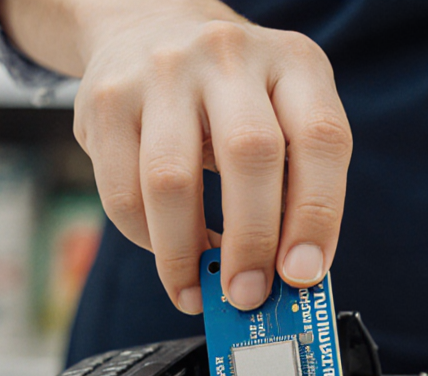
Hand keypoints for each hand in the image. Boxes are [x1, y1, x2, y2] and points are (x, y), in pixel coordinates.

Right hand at [38, 0, 350, 312]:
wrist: (151, 27)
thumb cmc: (233, 96)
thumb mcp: (282, 115)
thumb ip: (295, 186)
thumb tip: (289, 277)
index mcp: (294, 62)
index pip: (320, 139)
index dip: (317, 214)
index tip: (303, 273)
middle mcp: (229, 56)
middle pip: (249, 156)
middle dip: (251, 242)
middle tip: (249, 296)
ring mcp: (162, 73)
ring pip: (171, 180)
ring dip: (185, 254)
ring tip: (197, 293)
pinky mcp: (106, 101)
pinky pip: (123, 192)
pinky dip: (148, 241)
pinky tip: (169, 254)